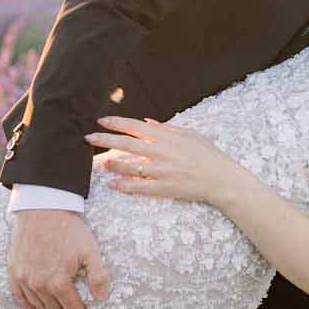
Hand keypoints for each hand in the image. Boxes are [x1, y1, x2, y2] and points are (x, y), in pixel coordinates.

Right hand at [8, 209, 111, 308]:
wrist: (41, 209)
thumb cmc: (68, 229)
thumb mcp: (90, 250)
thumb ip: (98, 276)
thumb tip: (102, 298)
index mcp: (58, 282)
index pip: (72, 308)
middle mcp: (39, 284)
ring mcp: (24, 279)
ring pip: (38, 305)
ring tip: (59, 307)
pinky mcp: (14, 272)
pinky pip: (20, 298)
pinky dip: (30, 304)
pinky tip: (37, 305)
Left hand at [85, 116, 242, 205]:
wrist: (221, 179)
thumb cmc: (207, 154)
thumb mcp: (189, 134)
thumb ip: (166, 128)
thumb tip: (146, 122)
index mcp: (165, 137)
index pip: (134, 126)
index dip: (115, 122)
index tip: (100, 120)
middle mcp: (160, 152)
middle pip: (125, 144)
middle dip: (104, 140)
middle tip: (87, 138)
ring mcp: (160, 171)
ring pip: (128, 167)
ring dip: (111, 164)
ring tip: (100, 163)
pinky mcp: (163, 188)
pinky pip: (138, 187)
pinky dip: (123, 186)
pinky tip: (112, 185)